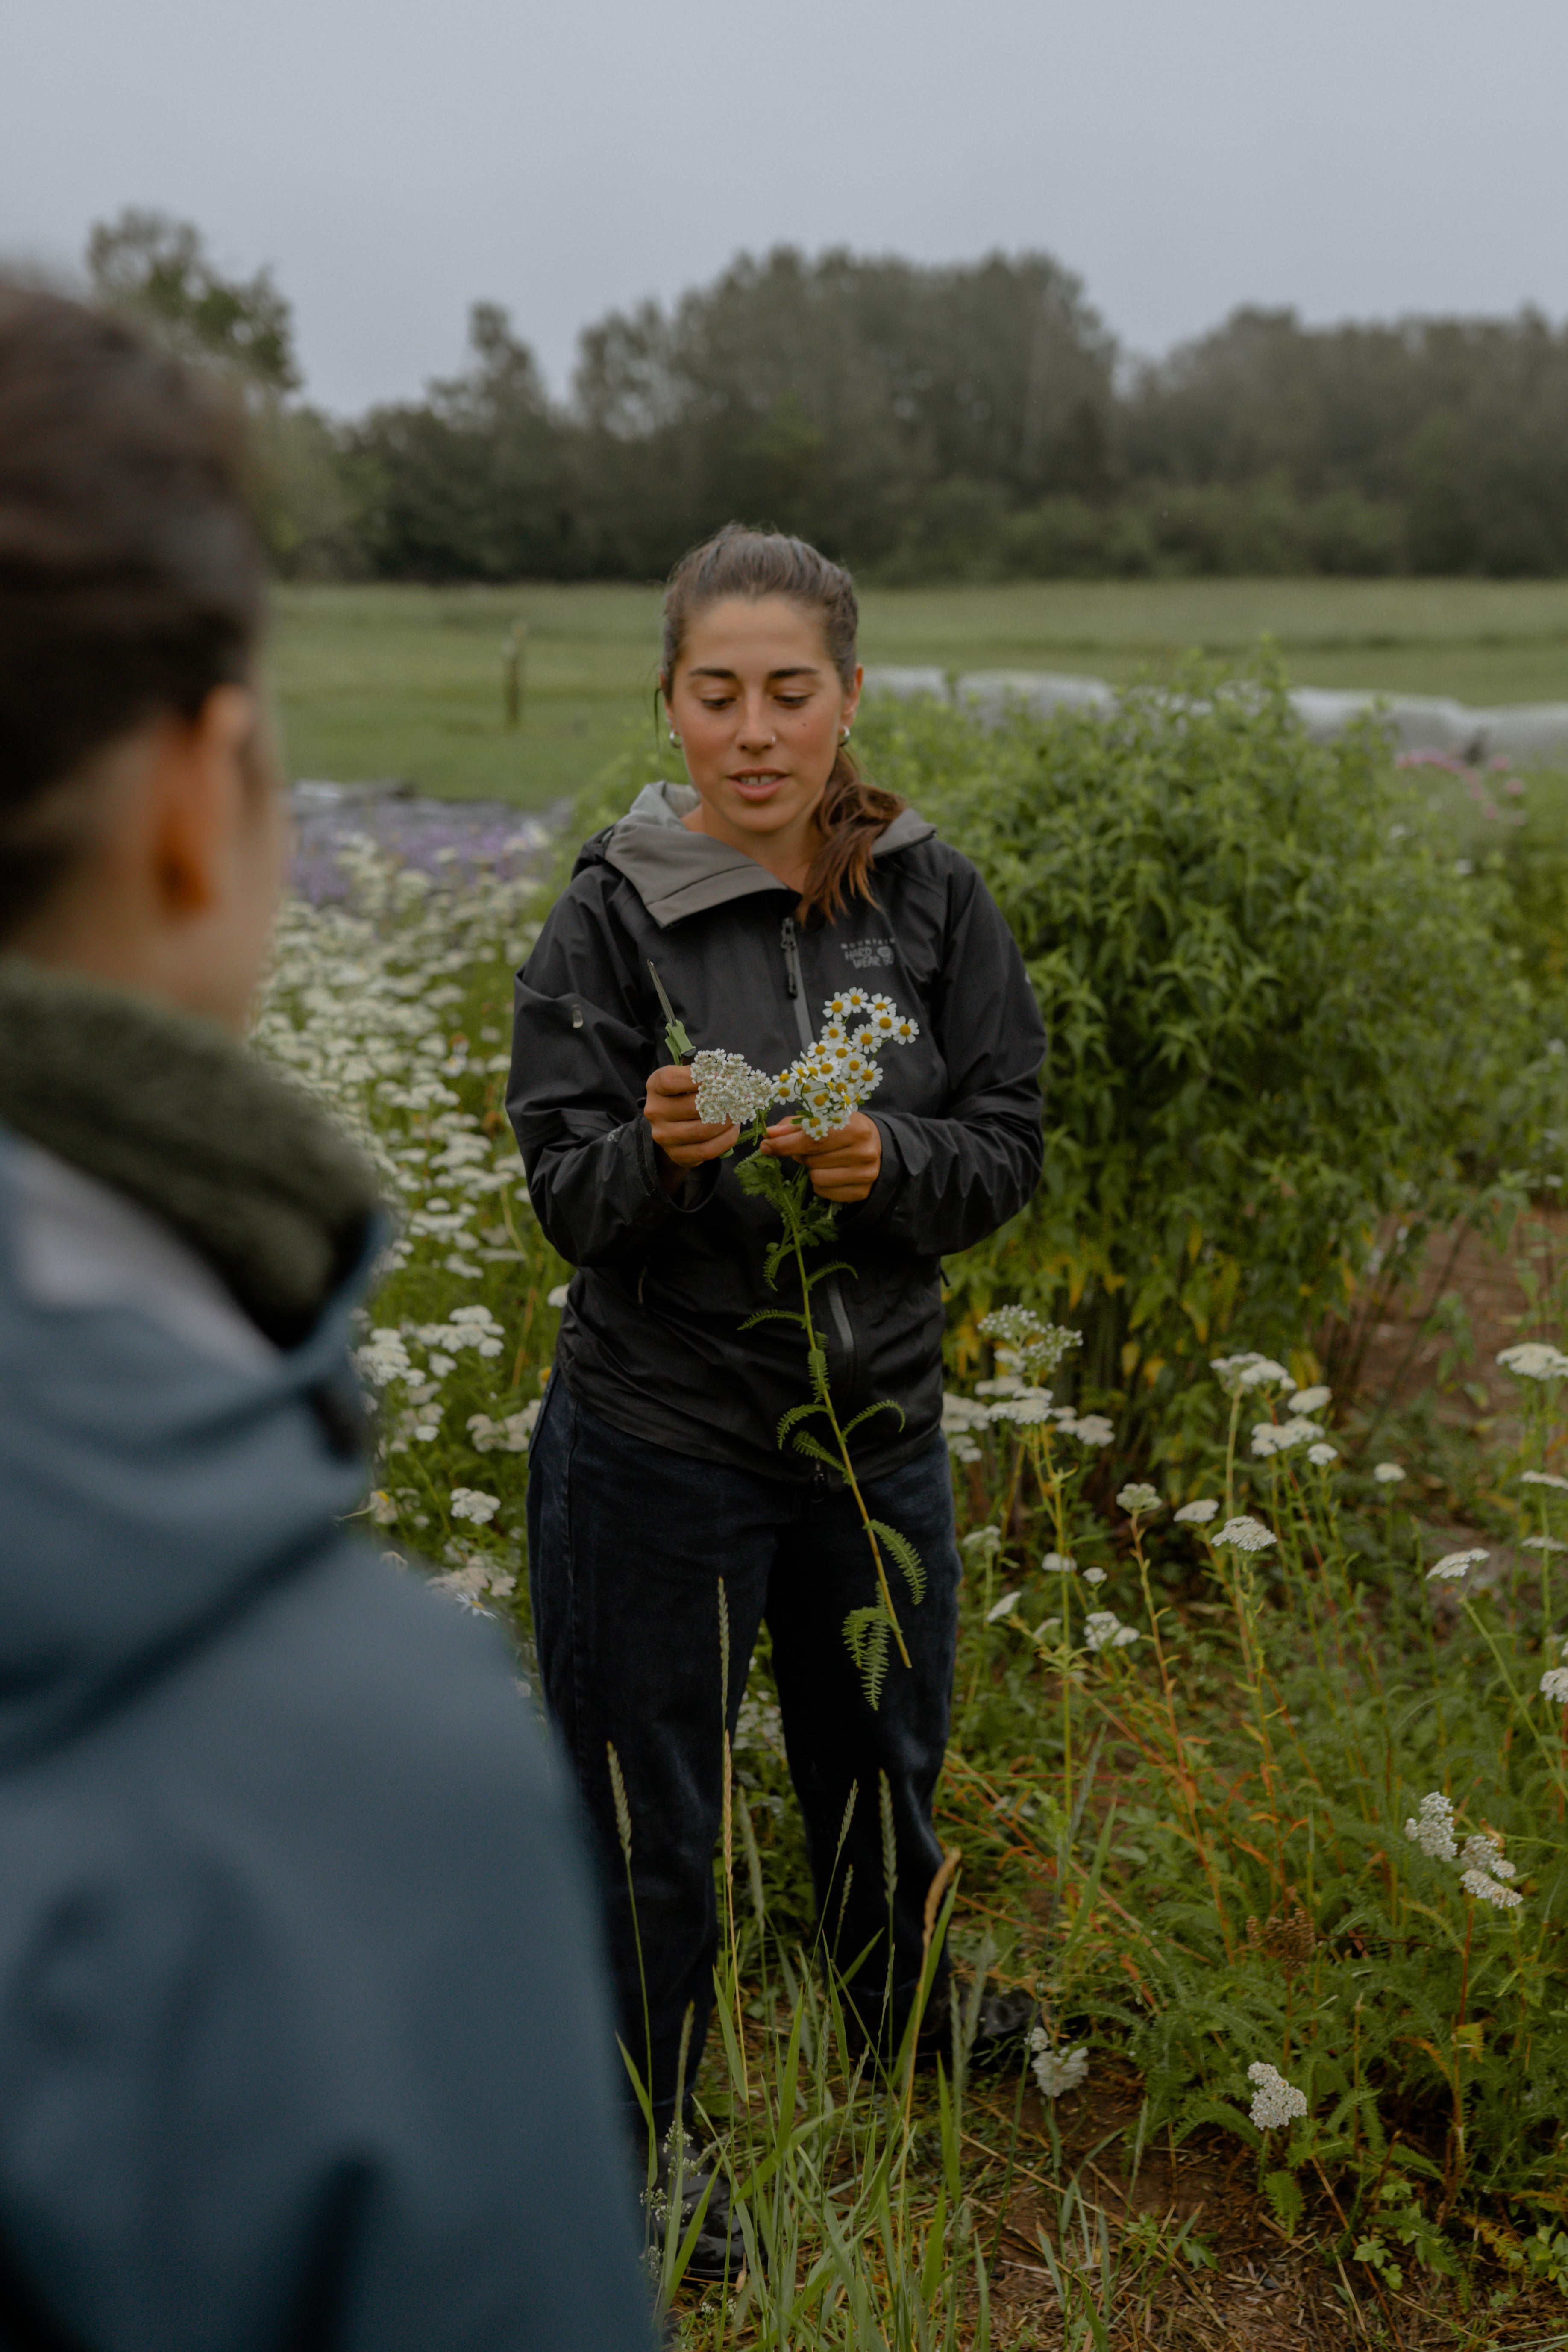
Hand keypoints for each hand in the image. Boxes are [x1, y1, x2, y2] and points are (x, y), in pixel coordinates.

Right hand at [643, 1063, 735, 1193]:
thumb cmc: (685, 1094)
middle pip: (692, 1107)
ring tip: (738, 1114)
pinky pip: (706, 1150)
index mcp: (655, 1086)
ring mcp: (663, 1136)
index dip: (697, 1078)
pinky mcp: (676, 1154)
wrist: (674, 1125)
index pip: (671, 1081)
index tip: (720, 1076)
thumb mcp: (687, 1078)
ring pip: (701, 1130)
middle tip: (738, 1098)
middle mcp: (655, 1111)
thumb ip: (704, 1074)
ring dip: (726, 1122)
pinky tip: (734, 1129)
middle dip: (721, 1102)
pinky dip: (726, 1139)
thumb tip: (730, 1076)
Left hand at [759, 1111, 881, 1203]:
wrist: (877, 1145)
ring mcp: (865, 1174)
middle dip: (801, 1154)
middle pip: (812, 1159)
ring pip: (817, 1178)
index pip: (812, 1139)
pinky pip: (824, 1192)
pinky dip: (821, 1184)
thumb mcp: (823, 1120)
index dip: (785, 1144)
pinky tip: (831, 1172)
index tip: (766, 1145)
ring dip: (812, 1169)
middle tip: (808, 1148)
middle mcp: (864, 1152)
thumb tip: (769, 1134)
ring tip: (823, 1159)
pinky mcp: (862, 1192)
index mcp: (855, 1127)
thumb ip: (794, 1126)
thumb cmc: (844, 1129)